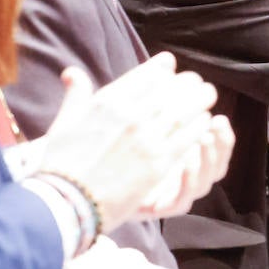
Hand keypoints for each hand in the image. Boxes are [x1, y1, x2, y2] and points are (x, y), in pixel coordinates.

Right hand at [38, 53, 223, 230]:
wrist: (65, 202)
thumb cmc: (61, 164)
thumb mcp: (64, 123)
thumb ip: (76, 95)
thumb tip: (73, 72)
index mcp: (107, 102)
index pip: (145, 75)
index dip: (162, 68)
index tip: (171, 66)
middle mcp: (129, 116)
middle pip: (170, 89)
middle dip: (188, 83)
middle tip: (197, 83)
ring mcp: (146, 139)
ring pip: (184, 110)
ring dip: (200, 100)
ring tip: (208, 96)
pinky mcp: (158, 163)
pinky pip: (188, 137)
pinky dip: (200, 126)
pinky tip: (206, 122)